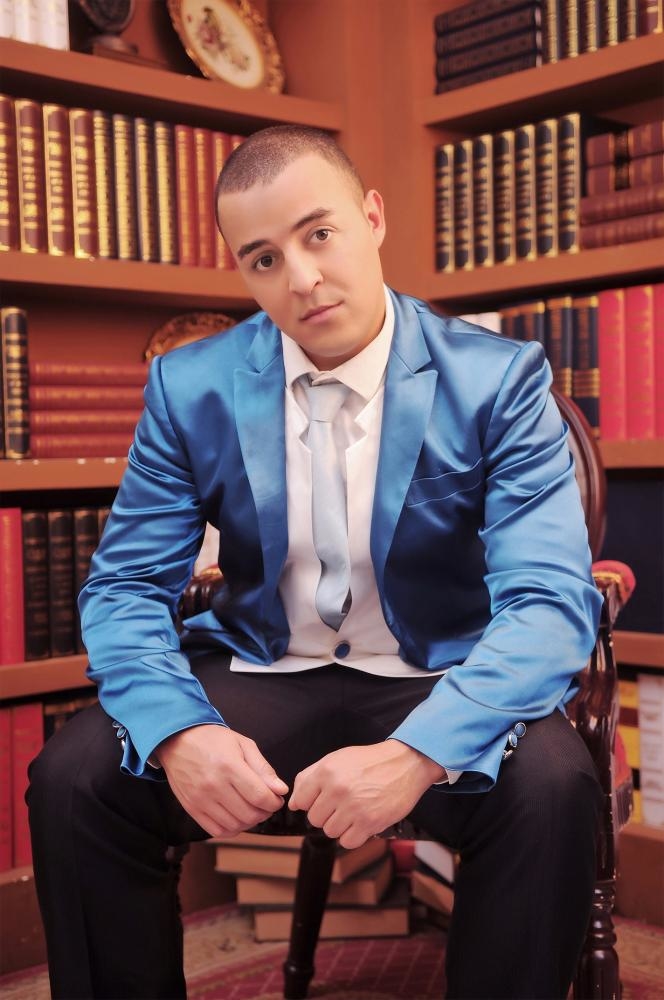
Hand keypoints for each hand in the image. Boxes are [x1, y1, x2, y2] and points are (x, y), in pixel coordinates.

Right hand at [156, 724, 288, 837]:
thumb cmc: (212, 740)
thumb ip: (263, 768)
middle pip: (249, 814)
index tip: (277, 798)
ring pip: (235, 825)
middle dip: (265, 812)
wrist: (177, 740)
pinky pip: (218, 831)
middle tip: (266, 803)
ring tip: (251, 809)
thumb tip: (280, 790)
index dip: (274, 802)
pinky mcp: (192, 809)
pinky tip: (236, 816)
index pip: (260, 796)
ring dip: (250, 822)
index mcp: (229, 766)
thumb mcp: (242, 744)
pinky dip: (232, 829)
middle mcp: (214, 786)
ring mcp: (201, 800)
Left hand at [288, 739, 445, 848]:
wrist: (404, 763)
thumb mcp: (336, 759)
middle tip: (341, 803)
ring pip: (330, 831)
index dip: (309, 802)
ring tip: (353, 810)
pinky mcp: (369, 822)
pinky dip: (353, 835)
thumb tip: (292, 803)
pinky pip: (348, 841)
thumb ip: (309, 778)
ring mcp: (353, 807)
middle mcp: (338, 789)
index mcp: (326, 772)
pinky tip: (361, 820)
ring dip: (340, 825)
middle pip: (314, 819)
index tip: (320, 800)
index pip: (299, 801)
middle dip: (326, 813)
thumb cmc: (369, 762)